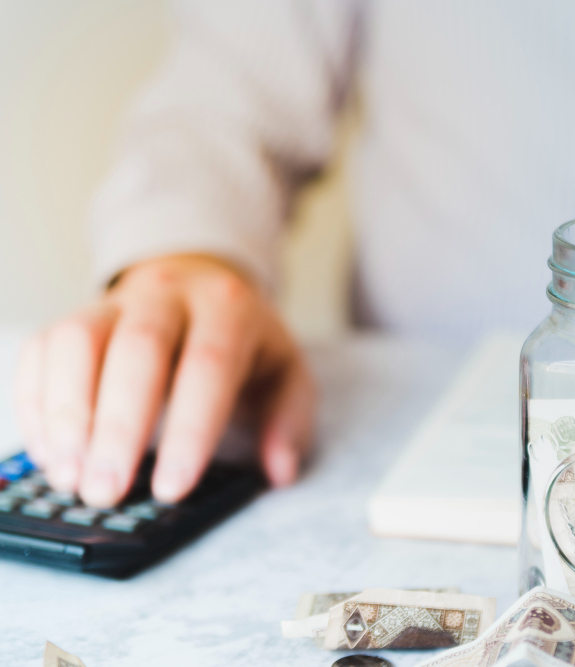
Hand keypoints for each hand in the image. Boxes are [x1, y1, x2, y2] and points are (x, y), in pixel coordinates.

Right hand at [15, 255, 314, 506]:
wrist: (202, 278)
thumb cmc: (244, 342)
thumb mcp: (286, 372)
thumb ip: (290, 420)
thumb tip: (280, 472)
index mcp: (229, 308)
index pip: (209, 364)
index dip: (189, 428)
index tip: (172, 488)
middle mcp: (169, 294)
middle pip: (138, 350)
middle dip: (118, 426)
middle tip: (105, 492)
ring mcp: (115, 300)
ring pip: (78, 340)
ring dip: (66, 413)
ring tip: (68, 476)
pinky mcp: (74, 313)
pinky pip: (42, 348)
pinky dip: (37, 403)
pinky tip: (51, 453)